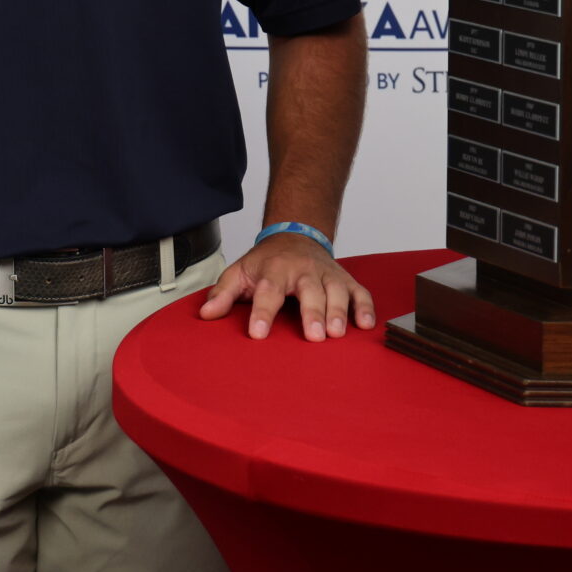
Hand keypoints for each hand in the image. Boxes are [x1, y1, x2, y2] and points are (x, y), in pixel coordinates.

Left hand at [198, 236, 377, 340]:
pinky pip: (359, 292)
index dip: (263, 312)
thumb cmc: (266, 262)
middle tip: (314, 336)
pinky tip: (365, 325)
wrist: (296, 235)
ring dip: (339, 311)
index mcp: (275, 269)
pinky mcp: (345, 279)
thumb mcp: (240, 272)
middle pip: (309, 290)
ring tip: (336, 334)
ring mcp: (327, 274)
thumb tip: (205, 314)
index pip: (268, 290)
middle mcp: (304, 270)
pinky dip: (365, 307)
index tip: (258, 333)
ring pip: (337, 290)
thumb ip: (223, 293)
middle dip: (313, 312)